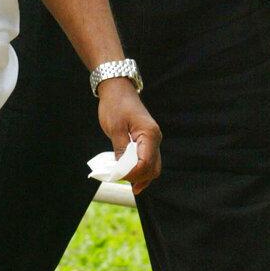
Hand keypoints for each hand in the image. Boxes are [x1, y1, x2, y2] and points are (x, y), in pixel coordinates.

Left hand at [97, 77, 161, 195]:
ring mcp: (152, 139)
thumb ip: (120, 150)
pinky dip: (139, 168)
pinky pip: (146, 158)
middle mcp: (155, 138)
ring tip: (126, 182)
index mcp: (149, 134)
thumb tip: (121, 170)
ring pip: (152, 165)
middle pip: (153, 168)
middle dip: (140, 179)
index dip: (133, 174)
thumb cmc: (115, 105)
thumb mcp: (115, 128)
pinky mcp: (146, 139)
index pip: (146, 163)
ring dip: (141, 176)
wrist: (117, 88)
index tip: (118, 176)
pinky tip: (128, 173)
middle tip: (123, 182)